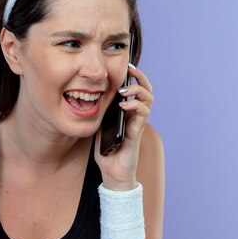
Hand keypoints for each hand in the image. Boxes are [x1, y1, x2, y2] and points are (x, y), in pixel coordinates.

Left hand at [95, 63, 153, 189]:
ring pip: (149, 99)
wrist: (113, 173)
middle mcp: (136, 115)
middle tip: (130, 70)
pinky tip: (125, 105)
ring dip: (138, 91)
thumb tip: (89, 97)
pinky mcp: (137, 132)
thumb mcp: (99, 126)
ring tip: (125, 91)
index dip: (134, 76)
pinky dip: (135, 106)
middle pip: (146, 90)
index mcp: (127, 112)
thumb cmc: (107, 151)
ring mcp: (138, 123)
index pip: (136, 89)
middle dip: (140, 77)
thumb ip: (99, 113)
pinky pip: (143, 114)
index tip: (126, 66)